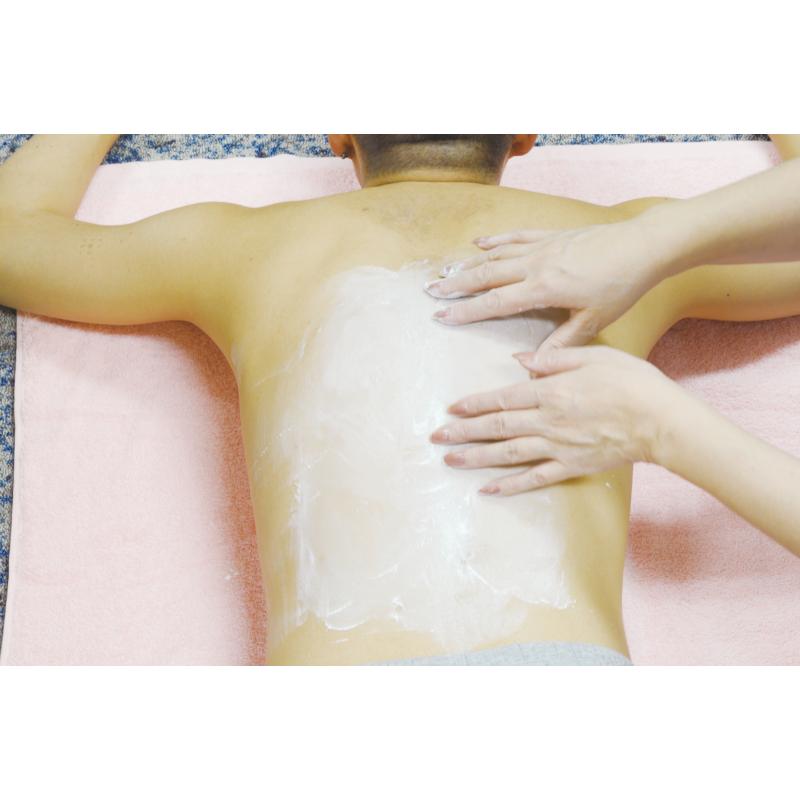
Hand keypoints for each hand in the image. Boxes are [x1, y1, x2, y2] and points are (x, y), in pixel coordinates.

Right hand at [425, 218, 671, 351]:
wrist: (643, 246)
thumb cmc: (621, 286)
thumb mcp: (593, 320)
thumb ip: (561, 342)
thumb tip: (532, 365)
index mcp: (543, 288)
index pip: (496, 302)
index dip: (467, 310)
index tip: (442, 315)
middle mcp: (536, 265)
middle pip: (486, 275)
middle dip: (456, 284)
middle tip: (430, 291)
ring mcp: (542, 246)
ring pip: (496, 255)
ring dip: (469, 263)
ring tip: (446, 271)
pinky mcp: (551, 235)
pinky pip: (516, 235)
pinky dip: (496, 239)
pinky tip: (480, 243)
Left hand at [430, 346, 683, 495]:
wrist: (662, 420)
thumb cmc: (632, 381)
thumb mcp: (594, 355)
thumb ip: (553, 358)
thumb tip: (520, 360)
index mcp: (551, 391)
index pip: (503, 398)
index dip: (474, 404)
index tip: (451, 408)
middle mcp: (548, 420)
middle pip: (497, 426)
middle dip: (463, 431)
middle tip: (436, 436)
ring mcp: (558, 446)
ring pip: (508, 453)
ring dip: (476, 457)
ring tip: (450, 460)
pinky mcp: (571, 466)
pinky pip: (535, 478)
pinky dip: (510, 485)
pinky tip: (487, 489)